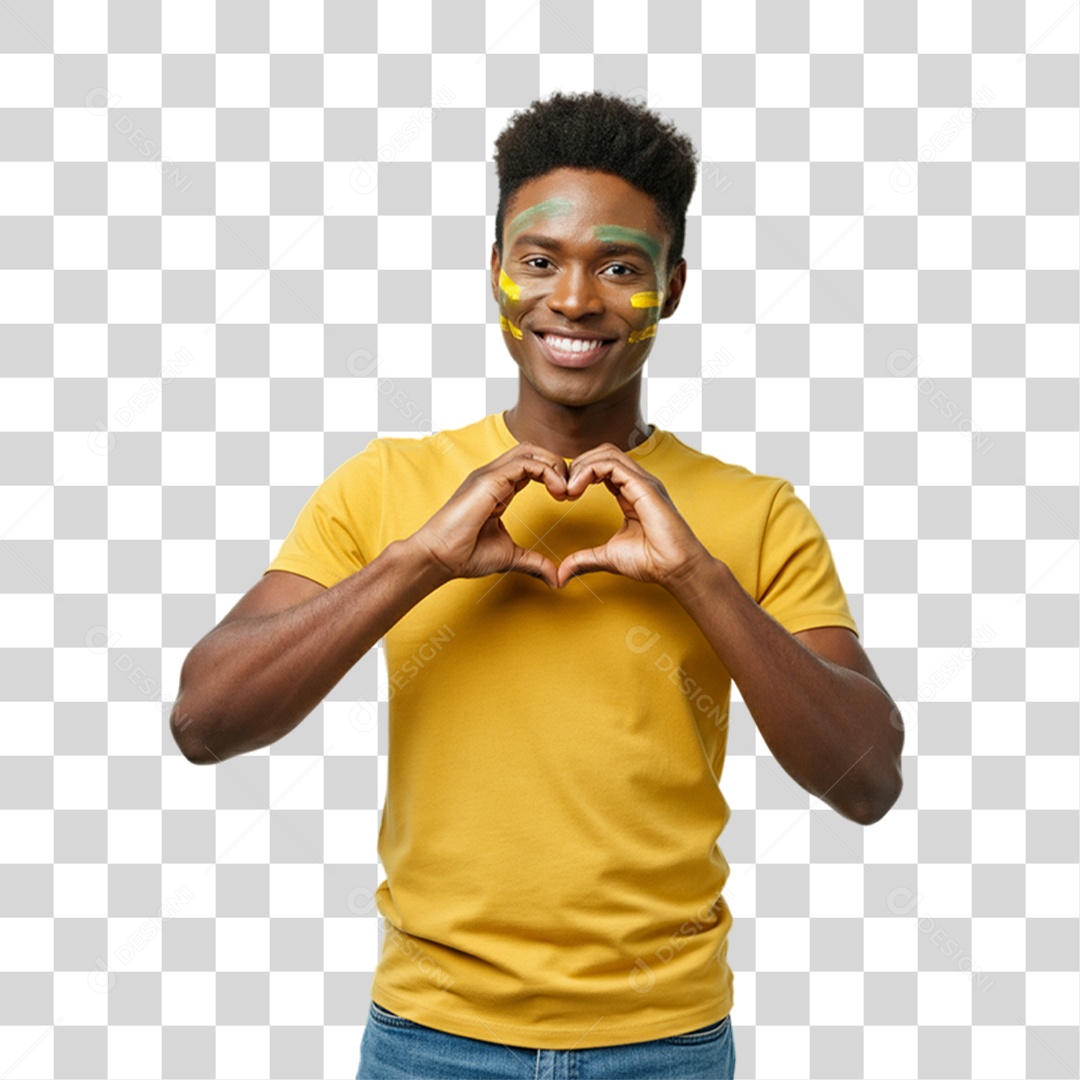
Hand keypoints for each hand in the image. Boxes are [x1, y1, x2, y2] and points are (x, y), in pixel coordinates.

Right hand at [409, 443, 569, 588]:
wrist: (438, 558)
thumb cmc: (464, 555)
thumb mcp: (510, 556)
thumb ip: (534, 562)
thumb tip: (556, 578)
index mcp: (498, 488)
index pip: (531, 465)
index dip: (554, 475)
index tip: (568, 497)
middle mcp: (493, 476)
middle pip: (533, 451)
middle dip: (558, 465)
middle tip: (572, 490)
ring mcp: (489, 475)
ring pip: (531, 451)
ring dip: (555, 466)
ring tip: (566, 491)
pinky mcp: (489, 480)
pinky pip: (525, 463)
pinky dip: (547, 472)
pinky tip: (558, 492)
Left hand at [555, 444, 712, 590]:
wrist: (675, 569)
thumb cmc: (652, 561)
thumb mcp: (607, 557)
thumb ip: (584, 559)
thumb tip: (562, 574)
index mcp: (631, 492)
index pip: (602, 466)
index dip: (579, 474)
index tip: (564, 496)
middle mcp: (638, 482)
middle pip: (603, 453)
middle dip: (577, 466)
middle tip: (562, 490)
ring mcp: (643, 481)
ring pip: (607, 453)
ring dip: (581, 466)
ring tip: (568, 490)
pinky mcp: (644, 486)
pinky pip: (612, 465)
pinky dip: (589, 471)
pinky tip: (576, 490)